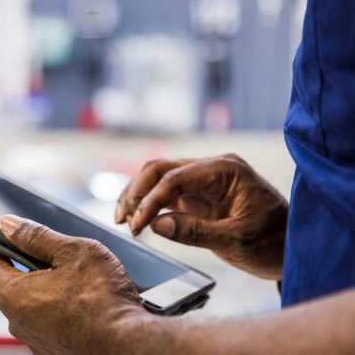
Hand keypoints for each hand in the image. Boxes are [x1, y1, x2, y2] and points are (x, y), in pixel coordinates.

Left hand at [0, 215, 147, 354]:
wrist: (129, 346)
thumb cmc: (104, 300)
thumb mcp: (72, 252)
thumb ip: (36, 236)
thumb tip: (8, 225)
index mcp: (14, 294)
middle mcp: (17, 320)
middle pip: (10, 280)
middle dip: (22, 261)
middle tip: (43, 247)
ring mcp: (34, 338)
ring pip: (30, 300)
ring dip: (44, 284)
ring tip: (74, 276)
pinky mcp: (51, 348)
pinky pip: (46, 318)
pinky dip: (56, 305)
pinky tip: (80, 299)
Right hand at [115, 154, 287, 279]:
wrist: (292, 247)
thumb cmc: (273, 241)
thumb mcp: (236, 241)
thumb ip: (195, 231)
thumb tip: (157, 225)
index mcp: (226, 170)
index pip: (176, 177)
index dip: (150, 201)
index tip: (136, 225)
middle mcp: (212, 168)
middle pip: (160, 169)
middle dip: (137, 192)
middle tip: (123, 220)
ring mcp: (203, 179)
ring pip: (158, 178)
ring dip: (137, 196)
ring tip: (123, 220)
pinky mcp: (197, 194)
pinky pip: (165, 192)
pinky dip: (148, 204)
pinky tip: (136, 219)